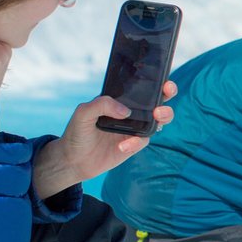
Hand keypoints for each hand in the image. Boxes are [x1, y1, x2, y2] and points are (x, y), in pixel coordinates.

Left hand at [33, 80, 177, 199]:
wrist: (74, 161)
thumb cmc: (76, 133)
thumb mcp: (83, 113)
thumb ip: (102, 104)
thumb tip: (125, 111)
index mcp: (119, 99)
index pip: (140, 87)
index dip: (155, 82)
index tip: (163, 80)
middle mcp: (130, 112)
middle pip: (157, 100)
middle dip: (168, 94)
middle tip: (167, 92)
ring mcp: (134, 128)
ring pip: (158, 119)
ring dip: (164, 115)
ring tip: (157, 116)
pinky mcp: (134, 144)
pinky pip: (144, 140)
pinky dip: (136, 142)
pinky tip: (122, 146)